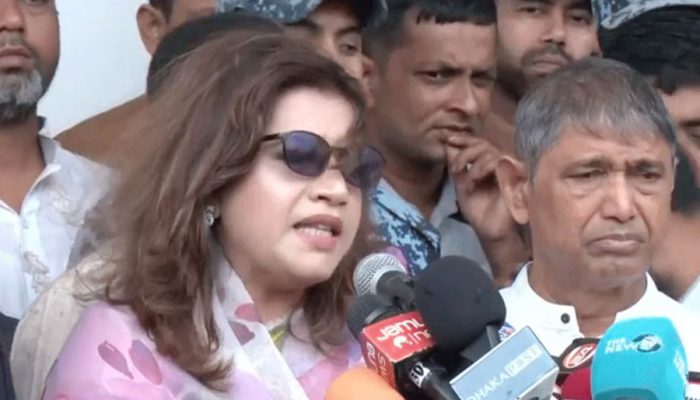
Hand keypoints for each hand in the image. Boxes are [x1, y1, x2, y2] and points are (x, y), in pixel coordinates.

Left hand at [445, 135, 527, 284]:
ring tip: (466, 180)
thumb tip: (448, 144)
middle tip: (456, 167)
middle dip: (465, 152)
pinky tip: (475, 180)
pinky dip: (483, 168)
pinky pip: (500, 162)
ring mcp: (511, 169)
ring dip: (473, 165)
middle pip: (484, 144)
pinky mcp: (517, 176)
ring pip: (490, 152)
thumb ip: (457, 166)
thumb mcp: (461, 185)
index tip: (449, 139)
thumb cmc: (478, 210)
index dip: (465, 139)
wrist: (490, 231)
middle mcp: (502, 163)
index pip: (479, 143)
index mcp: (489, 164)